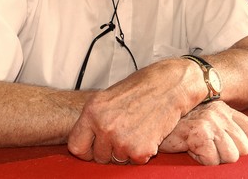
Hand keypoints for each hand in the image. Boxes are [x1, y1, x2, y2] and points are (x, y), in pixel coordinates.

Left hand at [67, 59, 189, 164]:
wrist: (171, 85)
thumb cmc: (143, 87)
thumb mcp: (109, 97)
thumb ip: (95, 118)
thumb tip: (86, 139)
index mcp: (92, 112)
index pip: (76, 146)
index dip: (87, 149)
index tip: (95, 147)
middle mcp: (104, 127)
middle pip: (99, 157)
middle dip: (111, 150)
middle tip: (126, 133)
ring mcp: (121, 140)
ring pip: (119, 160)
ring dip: (128, 150)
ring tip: (139, 128)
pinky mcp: (140, 150)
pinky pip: (136, 161)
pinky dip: (144, 151)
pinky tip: (149, 133)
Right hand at [158, 100, 247, 165]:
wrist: (153, 119)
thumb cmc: (179, 125)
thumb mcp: (204, 118)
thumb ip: (222, 126)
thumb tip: (240, 147)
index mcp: (223, 108)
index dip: (240, 143)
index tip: (223, 144)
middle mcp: (220, 113)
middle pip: (244, 147)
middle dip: (227, 154)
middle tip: (208, 148)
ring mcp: (211, 122)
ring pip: (231, 156)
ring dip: (214, 159)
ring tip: (199, 148)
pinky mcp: (200, 134)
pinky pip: (213, 161)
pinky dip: (201, 160)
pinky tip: (190, 149)